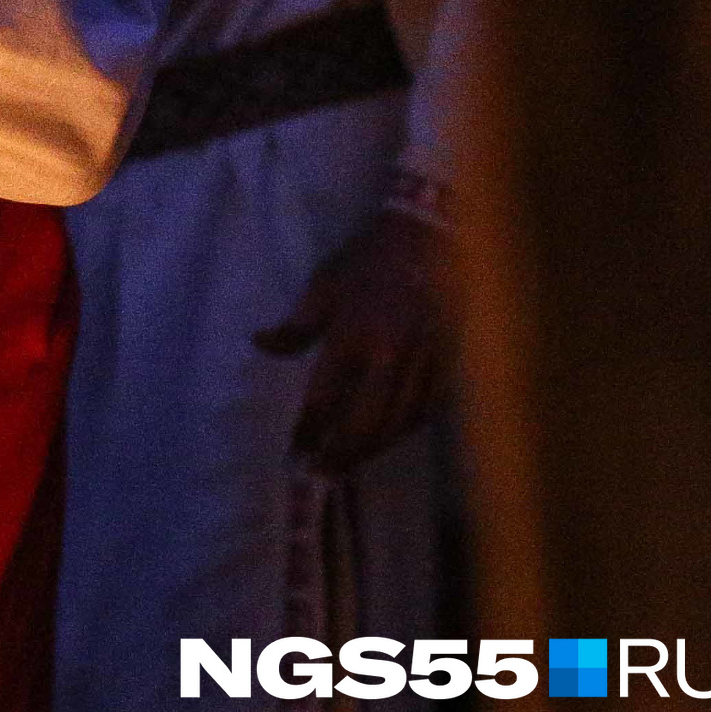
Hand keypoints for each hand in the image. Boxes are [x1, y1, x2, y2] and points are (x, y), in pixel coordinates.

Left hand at [254, 208, 450, 473]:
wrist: (430, 237)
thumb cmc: (369, 260)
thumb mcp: (324, 285)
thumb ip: (295, 326)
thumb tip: (260, 344)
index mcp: (353, 336)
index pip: (324, 398)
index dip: (309, 430)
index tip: (295, 453)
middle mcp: (390, 357)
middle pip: (365, 422)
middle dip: (342, 453)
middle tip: (324, 474)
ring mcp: (424, 363)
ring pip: (400, 423)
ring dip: (375, 449)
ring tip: (352, 463)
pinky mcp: (450, 363)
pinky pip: (429, 410)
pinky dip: (408, 429)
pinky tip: (392, 438)